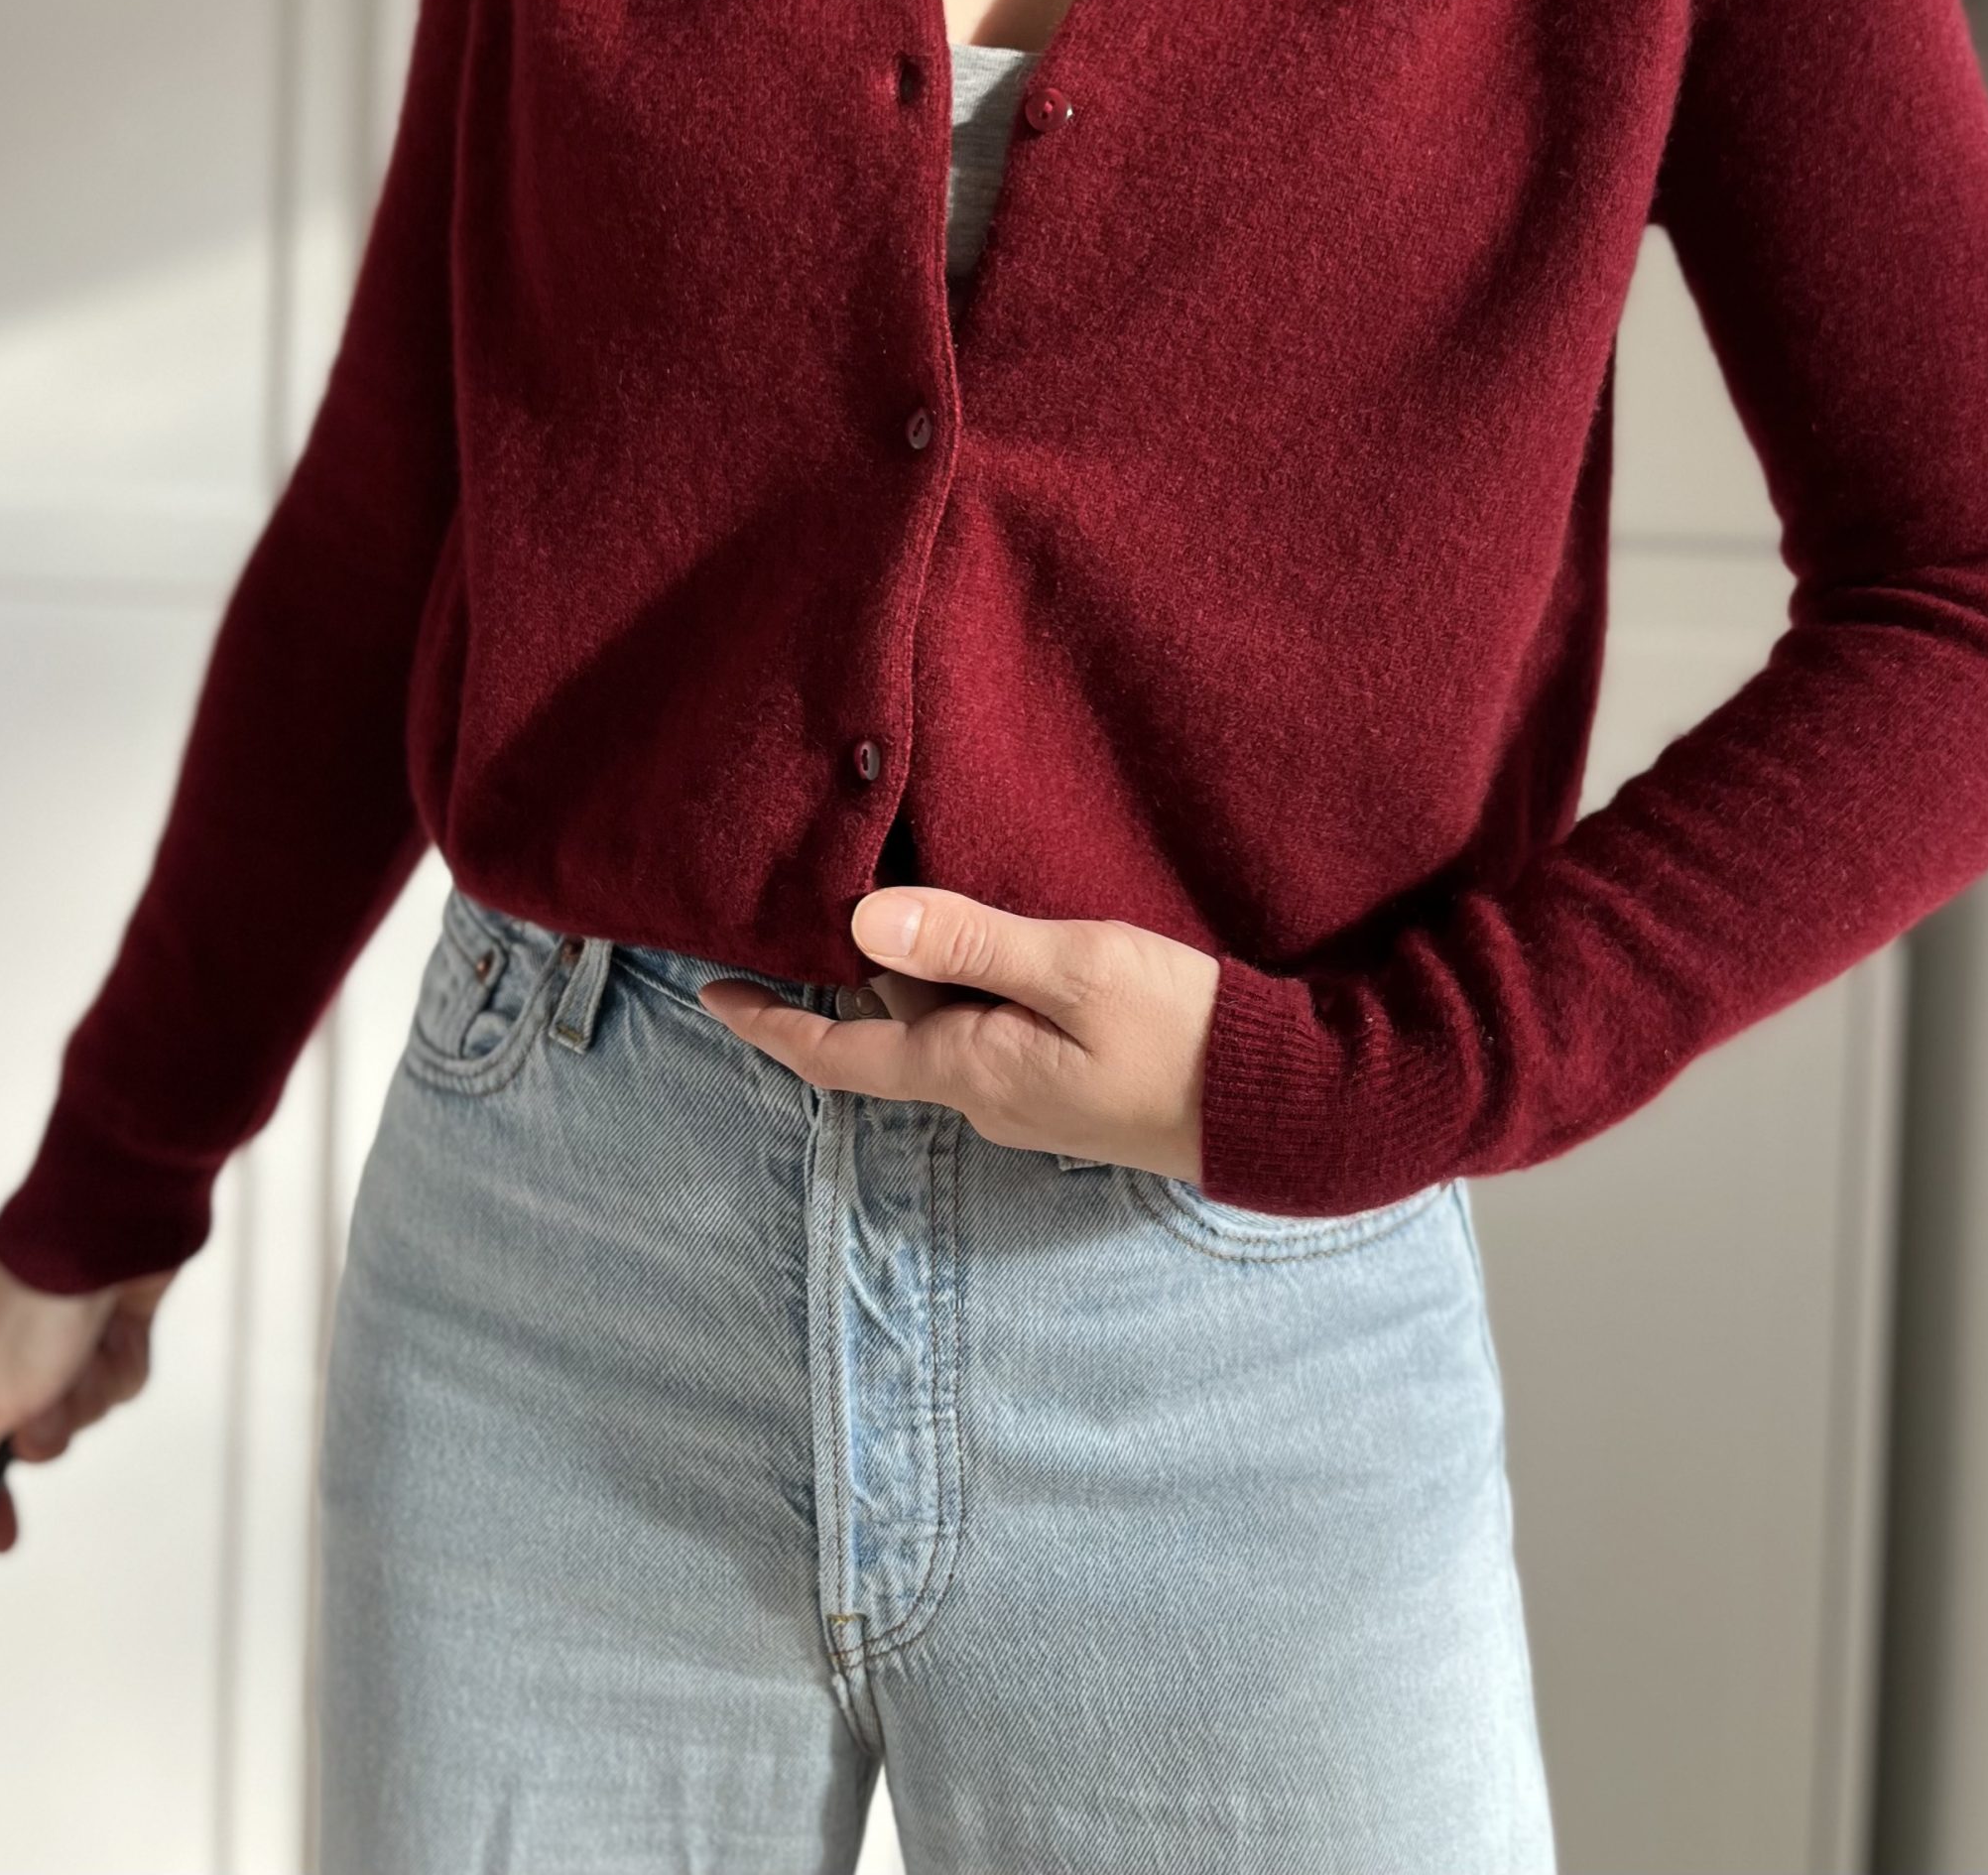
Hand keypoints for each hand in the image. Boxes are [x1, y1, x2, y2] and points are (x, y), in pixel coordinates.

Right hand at [0, 1244, 175, 1553]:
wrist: (117, 1219)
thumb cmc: (39, 1300)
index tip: (4, 1538)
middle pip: (25, 1429)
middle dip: (51, 1420)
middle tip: (52, 1390)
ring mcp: (53, 1326)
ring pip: (79, 1402)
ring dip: (91, 1388)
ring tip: (89, 1347)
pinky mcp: (107, 1316)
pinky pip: (115, 1370)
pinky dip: (123, 1361)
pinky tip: (121, 1330)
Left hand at [696, 890, 1221, 1181]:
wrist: (1277, 1106)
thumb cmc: (1180, 1034)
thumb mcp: (1073, 969)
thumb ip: (970, 943)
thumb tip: (860, 926)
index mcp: (966, 1068)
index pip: (838, 1050)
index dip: (769, 1022)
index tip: (710, 992)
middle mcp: (981, 1093)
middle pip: (891, 1019)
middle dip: (858, 962)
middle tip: (832, 881)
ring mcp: (1025, 1095)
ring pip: (943, 1019)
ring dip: (919, 966)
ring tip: (910, 890)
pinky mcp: (1064, 1085)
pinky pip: (988, 1027)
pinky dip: (970, 979)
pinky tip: (992, 936)